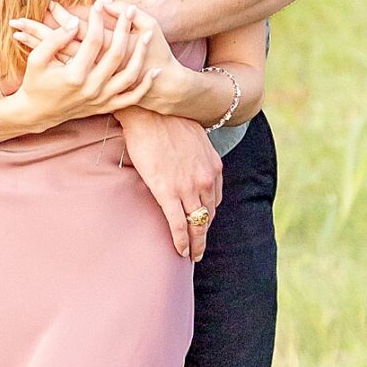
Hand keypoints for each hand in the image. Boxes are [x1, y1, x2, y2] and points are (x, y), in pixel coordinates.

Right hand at [7, 0, 158, 132]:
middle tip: (129, 10)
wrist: (37, 114)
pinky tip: (154, 71)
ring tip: (147, 34)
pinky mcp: (105, 107)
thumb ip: (53, 40)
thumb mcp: (36, 60)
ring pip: (129, 76)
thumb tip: (75, 22)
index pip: (92, 41)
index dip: (96, 20)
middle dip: (124, 29)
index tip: (98, 3)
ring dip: (141, 54)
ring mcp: (100, 99)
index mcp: (74, 76)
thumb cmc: (35, 82)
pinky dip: (145, 85)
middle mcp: (91, 89)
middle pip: (115, 54)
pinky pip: (131, 98)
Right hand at [115, 107, 221, 260]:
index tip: (202, 223)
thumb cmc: (168, 121)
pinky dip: (181, 240)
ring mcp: (187, 188)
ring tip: (190, 254)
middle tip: (199, 249)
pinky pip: (178, 223)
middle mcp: (205, 180)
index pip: (214, 200)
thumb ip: (197, 157)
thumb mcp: (195, 139)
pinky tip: (180, 250)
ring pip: (196, 224)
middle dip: (203, 234)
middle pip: (207, 216)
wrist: (152, 112)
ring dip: (194, 243)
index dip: (208, 215)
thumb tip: (188, 164)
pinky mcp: (168, 192)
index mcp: (213, 168)